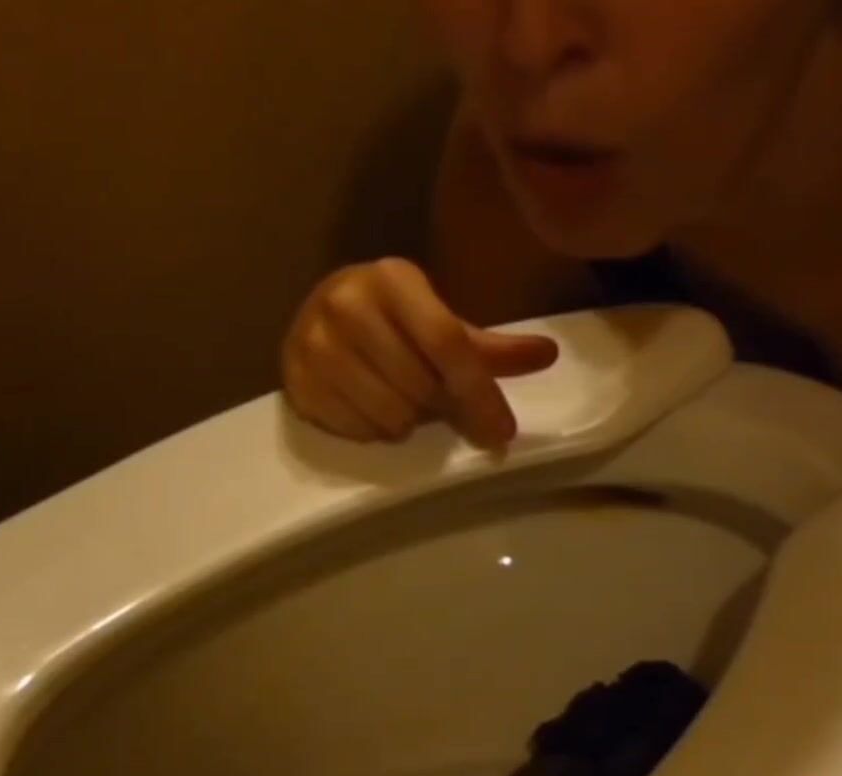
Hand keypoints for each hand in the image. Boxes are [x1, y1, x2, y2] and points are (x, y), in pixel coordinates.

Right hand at [281, 258, 559, 446]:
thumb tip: (548, 355)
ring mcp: (312, 341)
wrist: (318, 315)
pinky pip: (355, 430)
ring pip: (388, 414)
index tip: (501, 431)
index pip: (446, 343)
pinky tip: (371, 408)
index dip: (479, 392)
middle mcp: (346, 302)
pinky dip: (373, 431)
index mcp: (392, 279)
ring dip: (407, 421)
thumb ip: (491, 348)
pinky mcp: (293, 379)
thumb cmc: (394, 323)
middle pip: (419, 384)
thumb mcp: (440, 323)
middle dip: (439, 404)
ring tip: (402, 400)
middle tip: (433, 397)